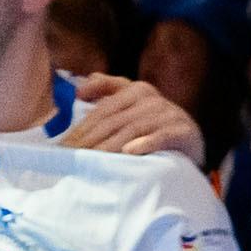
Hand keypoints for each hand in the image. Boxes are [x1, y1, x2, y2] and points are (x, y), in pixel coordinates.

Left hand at [64, 73, 202, 166]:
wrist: (190, 138)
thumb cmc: (152, 123)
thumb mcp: (131, 103)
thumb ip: (107, 90)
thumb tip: (79, 89)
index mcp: (135, 90)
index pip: (101, 111)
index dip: (79, 129)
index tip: (60, 148)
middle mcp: (151, 99)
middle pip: (113, 121)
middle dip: (87, 141)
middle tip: (68, 160)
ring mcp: (168, 114)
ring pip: (132, 130)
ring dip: (108, 147)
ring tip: (89, 162)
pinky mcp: (182, 131)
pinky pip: (161, 137)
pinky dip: (145, 144)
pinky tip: (129, 152)